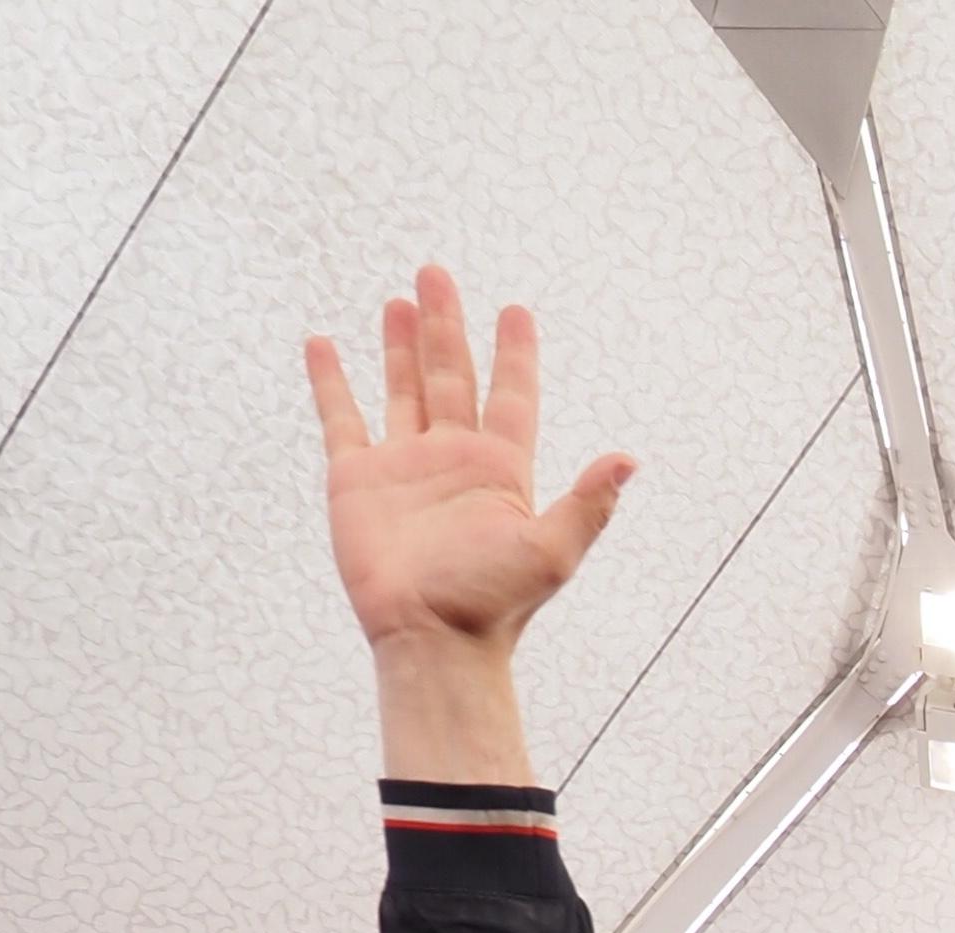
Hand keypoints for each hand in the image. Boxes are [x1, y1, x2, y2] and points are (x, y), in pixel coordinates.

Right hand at [307, 268, 629, 660]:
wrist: (431, 637)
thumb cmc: (494, 603)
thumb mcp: (553, 550)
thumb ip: (589, 503)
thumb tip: (629, 459)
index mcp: (500, 469)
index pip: (510, 396)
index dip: (514, 354)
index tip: (516, 310)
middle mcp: (452, 458)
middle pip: (451, 375)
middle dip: (446, 324)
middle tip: (437, 273)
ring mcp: (404, 465)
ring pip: (404, 388)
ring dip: (401, 344)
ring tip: (400, 299)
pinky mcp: (357, 478)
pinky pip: (342, 418)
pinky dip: (332, 381)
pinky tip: (325, 345)